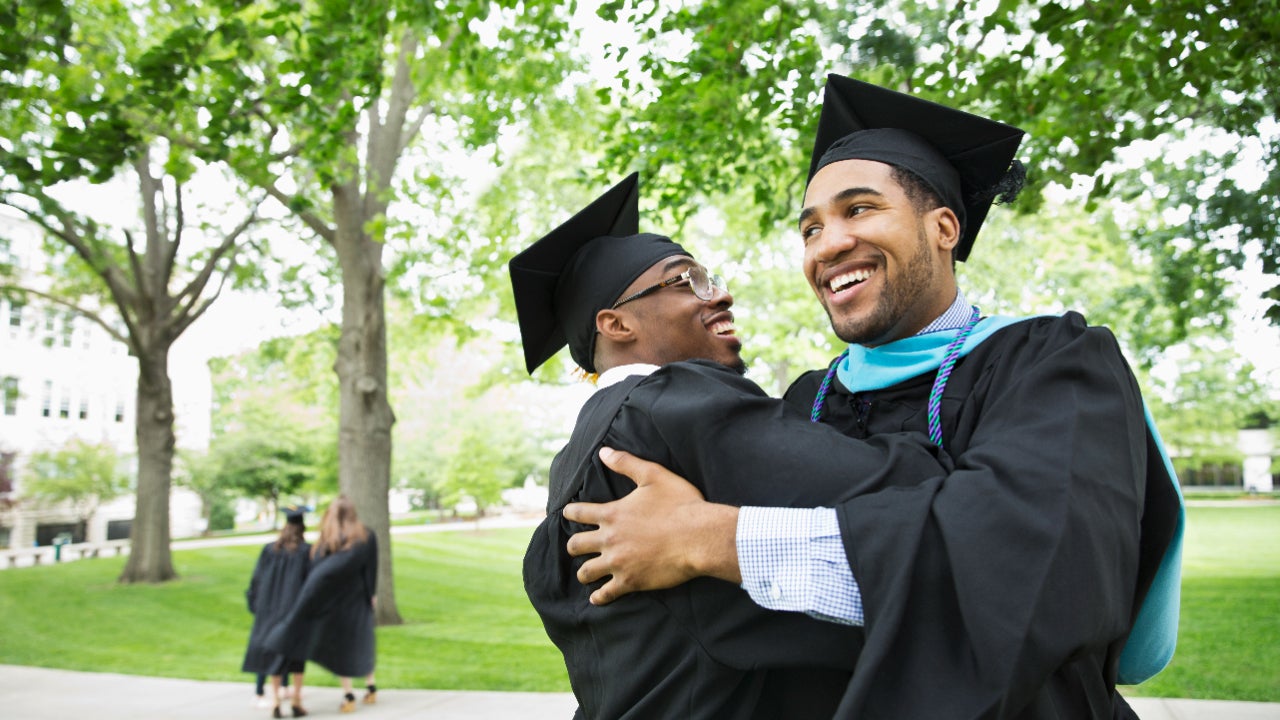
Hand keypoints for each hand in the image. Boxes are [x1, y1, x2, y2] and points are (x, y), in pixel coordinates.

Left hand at [564, 447, 739, 604]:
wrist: (699, 537)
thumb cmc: (680, 504)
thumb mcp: (653, 475)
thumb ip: (626, 463)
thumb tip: (603, 452)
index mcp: (612, 514)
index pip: (580, 513)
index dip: (571, 512)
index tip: (568, 513)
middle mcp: (609, 539)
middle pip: (576, 545)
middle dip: (573, 546)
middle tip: (575, 547)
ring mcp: (618, 562)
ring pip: (586, 571)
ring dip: (584, 572)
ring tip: (585, 573)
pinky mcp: (631, 581)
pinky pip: (606, 594)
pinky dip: (599, 597)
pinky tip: (596, 598)